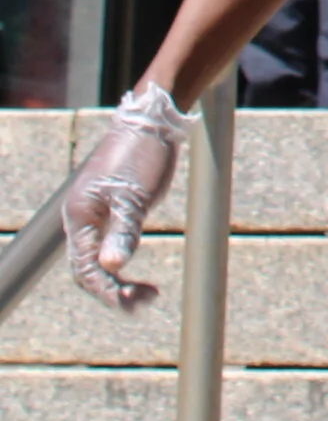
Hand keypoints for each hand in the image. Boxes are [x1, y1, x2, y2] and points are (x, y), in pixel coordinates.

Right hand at [62, 82, 188, 311]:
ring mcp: (96, 215)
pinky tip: (136, 273)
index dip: (107, 289)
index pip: (85, 268)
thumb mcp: (135, 195)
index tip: (133, 301)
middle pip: (89, 269)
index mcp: (81, 217)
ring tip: (148, 295)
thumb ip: (123, 231)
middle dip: (113, 290)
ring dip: (118, 281)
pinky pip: (109, 245)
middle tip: (147, 300)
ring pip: (98, 260)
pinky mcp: (112, 209)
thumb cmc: (142, 154)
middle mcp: (83, 219)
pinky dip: (121, 262)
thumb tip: (112, 266)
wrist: (152, 120)